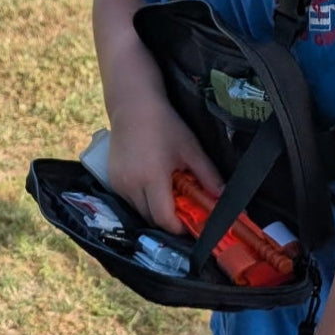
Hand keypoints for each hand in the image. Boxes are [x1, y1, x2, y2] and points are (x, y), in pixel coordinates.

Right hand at [107, 95, 221, 233]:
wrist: (133, 107)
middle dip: (167, 219)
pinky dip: (142, 200)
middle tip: (182, 209)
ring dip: (154, 210)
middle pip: (150, 218)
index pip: (163, 218)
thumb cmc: (165, 126)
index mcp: (152, 177)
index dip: (178, 227)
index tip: (190, 224)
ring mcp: (118, 183)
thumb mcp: (191, 149)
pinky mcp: (112, 180)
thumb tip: (223, 197)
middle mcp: (131, 184)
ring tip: (167, 193)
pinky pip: (129, 200)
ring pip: (138, 211)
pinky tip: (151, 184)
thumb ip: (208, 175)